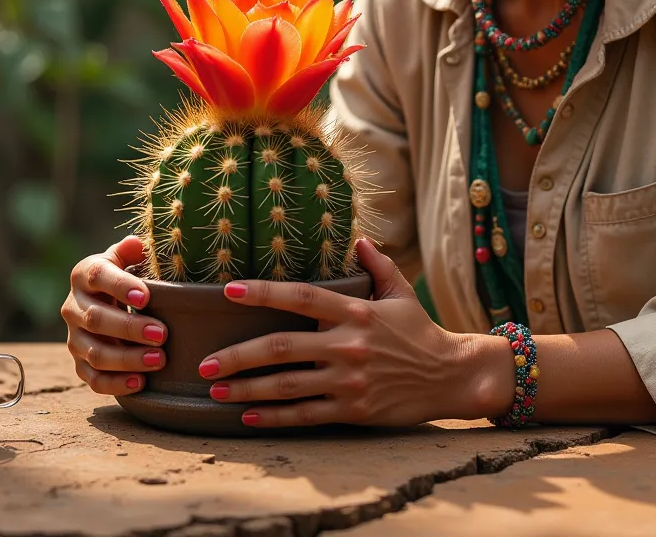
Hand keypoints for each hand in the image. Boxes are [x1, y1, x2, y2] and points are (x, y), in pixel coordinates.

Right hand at [60, 235, 167, 395]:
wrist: (106, 299)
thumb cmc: (125, 274)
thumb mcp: (127, 257)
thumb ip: (132, 250)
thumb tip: (137, 244)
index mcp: (85, 274)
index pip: (99, 277)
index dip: (121, 287)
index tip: (146, 297)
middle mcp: (72, 306)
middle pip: (96, 319)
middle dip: (130, 328)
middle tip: (162, 334)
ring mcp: (73, 338)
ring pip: (94, 353)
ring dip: (127, 359)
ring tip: (159, 359)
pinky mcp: (79, 362)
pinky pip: (92, 378)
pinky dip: (116, 383)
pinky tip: (141, 383)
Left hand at [200, 237, 503, 427]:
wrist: (451, 376)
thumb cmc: (420, 331)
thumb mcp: (401, 292)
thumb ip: (377, 265)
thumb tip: (358, 239)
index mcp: (356, 311)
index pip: (301, 297)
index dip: (263, 292)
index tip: (228, 290)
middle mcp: (348, 345)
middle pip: (281, 347)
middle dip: (238, 355)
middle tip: (205, 362)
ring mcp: (349, 381)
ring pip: (286, 386)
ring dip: (246, 389)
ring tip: (214, 391)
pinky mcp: (354, 411)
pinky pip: (306, 415)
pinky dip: (274, 416)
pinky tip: (247, 416)